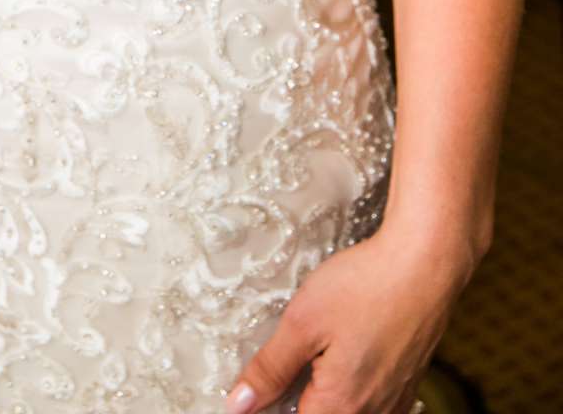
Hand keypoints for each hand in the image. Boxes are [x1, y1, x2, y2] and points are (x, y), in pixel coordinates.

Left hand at [223, 228, 469, 412]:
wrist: (425, 265)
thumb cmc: (366, 287)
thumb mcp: (303, 322)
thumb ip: (270, 369)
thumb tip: (239, 404)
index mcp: (340, 407)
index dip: (271, 405)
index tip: (264, 384)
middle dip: (300, 397)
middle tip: (290, 364)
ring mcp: (393, 404)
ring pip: (347, 411)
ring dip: (324, 394)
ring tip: (317, 356)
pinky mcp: (405, 387)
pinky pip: (371, 405)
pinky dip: (350, 389)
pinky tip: (343, 357)